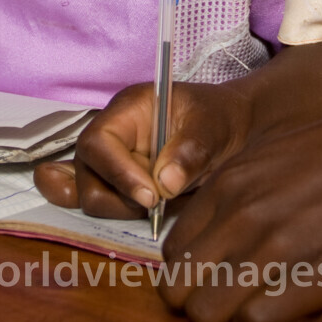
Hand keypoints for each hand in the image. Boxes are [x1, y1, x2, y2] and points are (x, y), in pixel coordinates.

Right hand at [34, 80, 254, 218]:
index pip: (98, 142)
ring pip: (93, 197)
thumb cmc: (220, 118)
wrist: (233, 129)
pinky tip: (108, 210)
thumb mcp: (213, 127)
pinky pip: (91, 197)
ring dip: (126, 208)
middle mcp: (110, 135)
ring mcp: (110, 161)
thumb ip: (190, 153)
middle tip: (160, 203)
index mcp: (127, 110)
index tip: (151, 197)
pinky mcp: (118, 184)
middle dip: (121, 197)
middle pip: (88, 175)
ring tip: (164, 202)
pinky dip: (101, 206)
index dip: (117, 173)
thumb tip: (164, 186)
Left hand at [158, 97, 321, 321]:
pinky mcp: (314, 277)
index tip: (214, 276)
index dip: (190, 272)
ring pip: (207, 313)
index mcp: (226, 186)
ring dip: (226, 318)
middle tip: (229, 299)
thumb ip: (230, 196)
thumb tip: (201, 240)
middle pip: (178, 290)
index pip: (172, 252)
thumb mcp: (268, 160)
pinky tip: (281, 311)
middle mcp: (242, 216)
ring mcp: (277, 247)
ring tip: (254, 306)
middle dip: (198, 301)